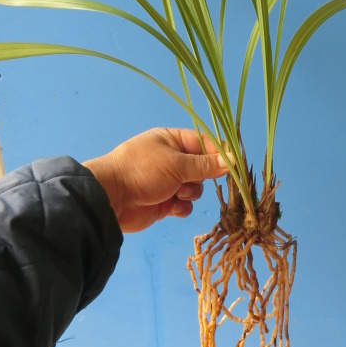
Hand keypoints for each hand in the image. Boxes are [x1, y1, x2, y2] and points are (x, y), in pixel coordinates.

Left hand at [83, 127, 231, 232]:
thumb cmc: (142, 170)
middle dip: (200, 177)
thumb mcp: (177, 164)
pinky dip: (180, 206)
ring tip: (174, 193)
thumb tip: (233, 161)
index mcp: (172, 140)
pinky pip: (185, 204)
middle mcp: (172, 159)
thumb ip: (206, 165)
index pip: (204, 143)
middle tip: (191, 180)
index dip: (219, 154)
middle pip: (202, 168)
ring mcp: (168, 181)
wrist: (111, 198)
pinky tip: (170, 206)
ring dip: (189, 193)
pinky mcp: (164, 202)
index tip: (234, 164)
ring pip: (195, 188)